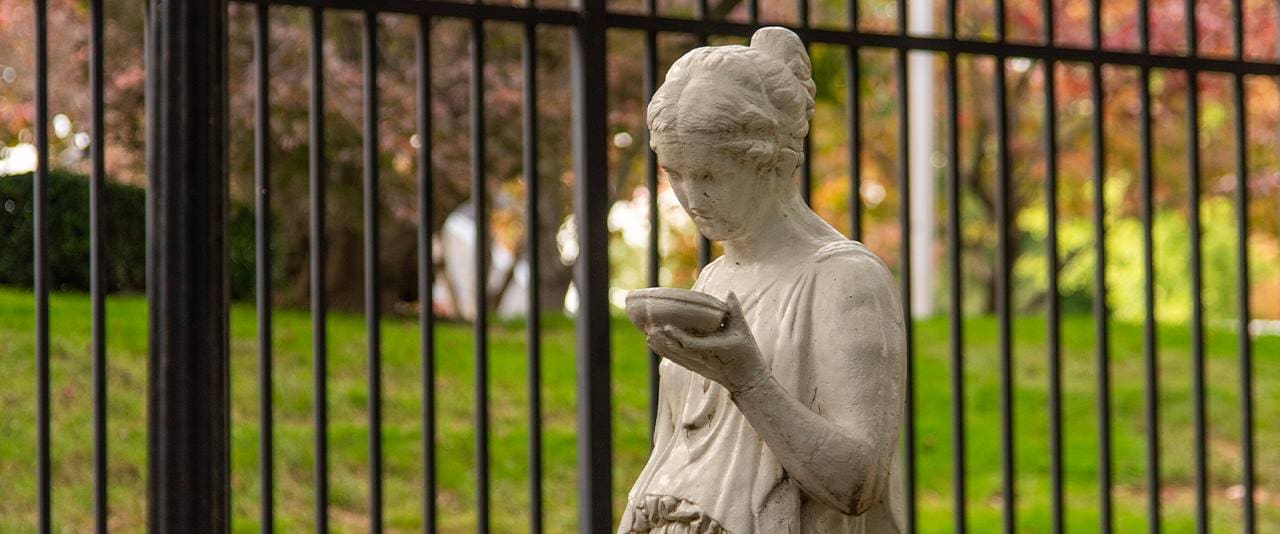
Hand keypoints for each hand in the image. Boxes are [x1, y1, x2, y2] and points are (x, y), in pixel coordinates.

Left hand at [645, 292, 770, 394]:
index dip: (677, 336)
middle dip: (662, 340)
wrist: (747, 380)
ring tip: (648, 335)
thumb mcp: (743, 331)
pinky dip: (665, 352)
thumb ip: (735, 311)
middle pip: (677, 350)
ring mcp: (697, 364)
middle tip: (649, 328)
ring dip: (661, 346)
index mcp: (714, 349)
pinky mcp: (695, 367)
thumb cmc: (747, 354)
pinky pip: (676, 360)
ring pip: (674, 356)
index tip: (666, 327)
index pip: (691, 344)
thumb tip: (729, 293)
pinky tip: (655, 345)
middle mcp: (702, 359)